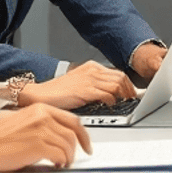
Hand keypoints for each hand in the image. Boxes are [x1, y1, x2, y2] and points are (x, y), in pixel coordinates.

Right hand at [0, 104, 89, 171]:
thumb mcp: (22, 123)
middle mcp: (42, 116)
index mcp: (39, 108)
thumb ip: (41, 125)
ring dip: (68, 157)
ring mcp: (40, 130)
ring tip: (61, 164)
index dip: (83, 134)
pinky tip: (55, 166)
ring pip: (68, 145)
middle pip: (74, 131)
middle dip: (79, 147)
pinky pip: (60, 155)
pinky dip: (61, 162)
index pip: (72, 119)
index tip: (85, 144)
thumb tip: (59, 138)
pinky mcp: (36, 145)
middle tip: (76, 157)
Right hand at [19, 61, 137, 109]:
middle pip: (121, 77)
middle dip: (129, 89)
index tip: (131, 93)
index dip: (128, 84)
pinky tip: (110, 105)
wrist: (40, 95)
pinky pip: (107, 94)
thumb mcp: (80, 83)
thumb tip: (111, 93)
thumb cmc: (58, 93)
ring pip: (117, 84)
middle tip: (131, 100)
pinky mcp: (85, 90)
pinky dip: (112, 100)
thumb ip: (95, 85)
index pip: (117, 72)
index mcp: (91, 67)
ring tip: (124, 103)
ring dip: (123, 95)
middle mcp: (92, 70)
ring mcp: (89, 79)